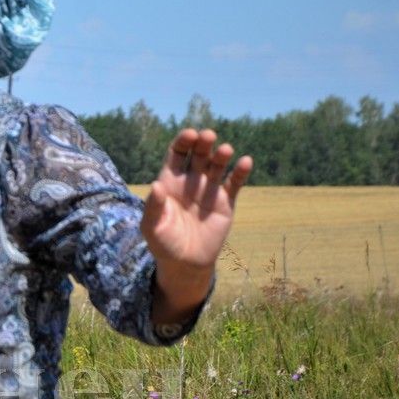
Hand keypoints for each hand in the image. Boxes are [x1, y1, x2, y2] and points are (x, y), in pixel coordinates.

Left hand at [141, 128, 253, 320]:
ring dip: (222, 155)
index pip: (177, 154)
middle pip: (199, 155)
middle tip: (208, 136)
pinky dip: (241, 172)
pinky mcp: (226, 202)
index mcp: (171, 181)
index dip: (183, 142)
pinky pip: (234, 183)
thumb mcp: (152, 227)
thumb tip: (156, 186)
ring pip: (217, 166)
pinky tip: (246, 162)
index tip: (189, 134)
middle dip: (203, 143)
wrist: (185, 263)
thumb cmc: (164, 243)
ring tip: (225, 150)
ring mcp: (210, 189)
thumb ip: (153, 207)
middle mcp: (191, 181)